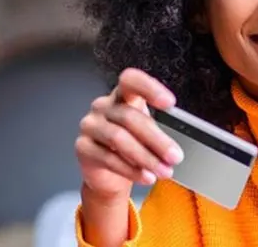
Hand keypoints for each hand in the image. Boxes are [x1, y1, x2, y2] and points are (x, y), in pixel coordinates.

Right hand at [75, 68, 183, 202]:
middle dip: (157, 139)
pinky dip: (132, 170)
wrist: (109, 174)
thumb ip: (159, 131)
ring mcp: (90, 125)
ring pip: (119, 138)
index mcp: (122, 95)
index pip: (131, 81)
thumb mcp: (147, 134)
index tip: (170, 103)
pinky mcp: (83, 147)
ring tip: (163, 170)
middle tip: (174, 155)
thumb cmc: (132, 145)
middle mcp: (103, 106)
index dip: (149, 88)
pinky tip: (146, 176)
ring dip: (146, 157)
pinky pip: (109, 158)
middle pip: (129, 117)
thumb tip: (174, 146)